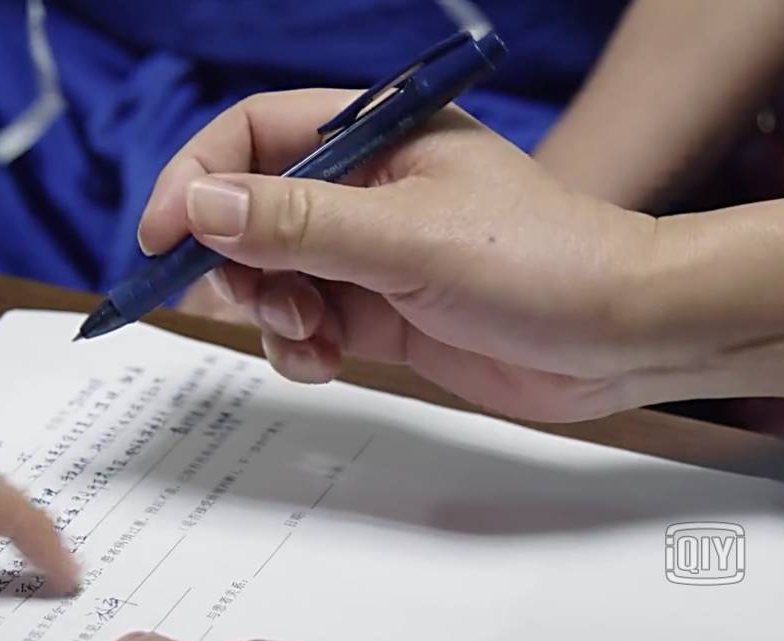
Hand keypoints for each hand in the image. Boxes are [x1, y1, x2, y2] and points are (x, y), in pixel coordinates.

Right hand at [138, 90, 783, 422]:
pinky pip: (308, 325)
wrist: (621, 337)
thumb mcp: (410, 239)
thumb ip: (301, 222)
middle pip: (250, 213)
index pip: (253, 135)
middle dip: (238, 264)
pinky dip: (302, 348)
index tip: (162, 238)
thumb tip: (199, 204)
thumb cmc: (542, 262)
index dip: (196, 180)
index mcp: (376, 135)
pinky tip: (332, 361)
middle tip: (263, 304)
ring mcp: (371, 254)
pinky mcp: (381, 313)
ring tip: (316, 338)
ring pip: (273, 277)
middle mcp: (366, 190)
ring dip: (272, 314)